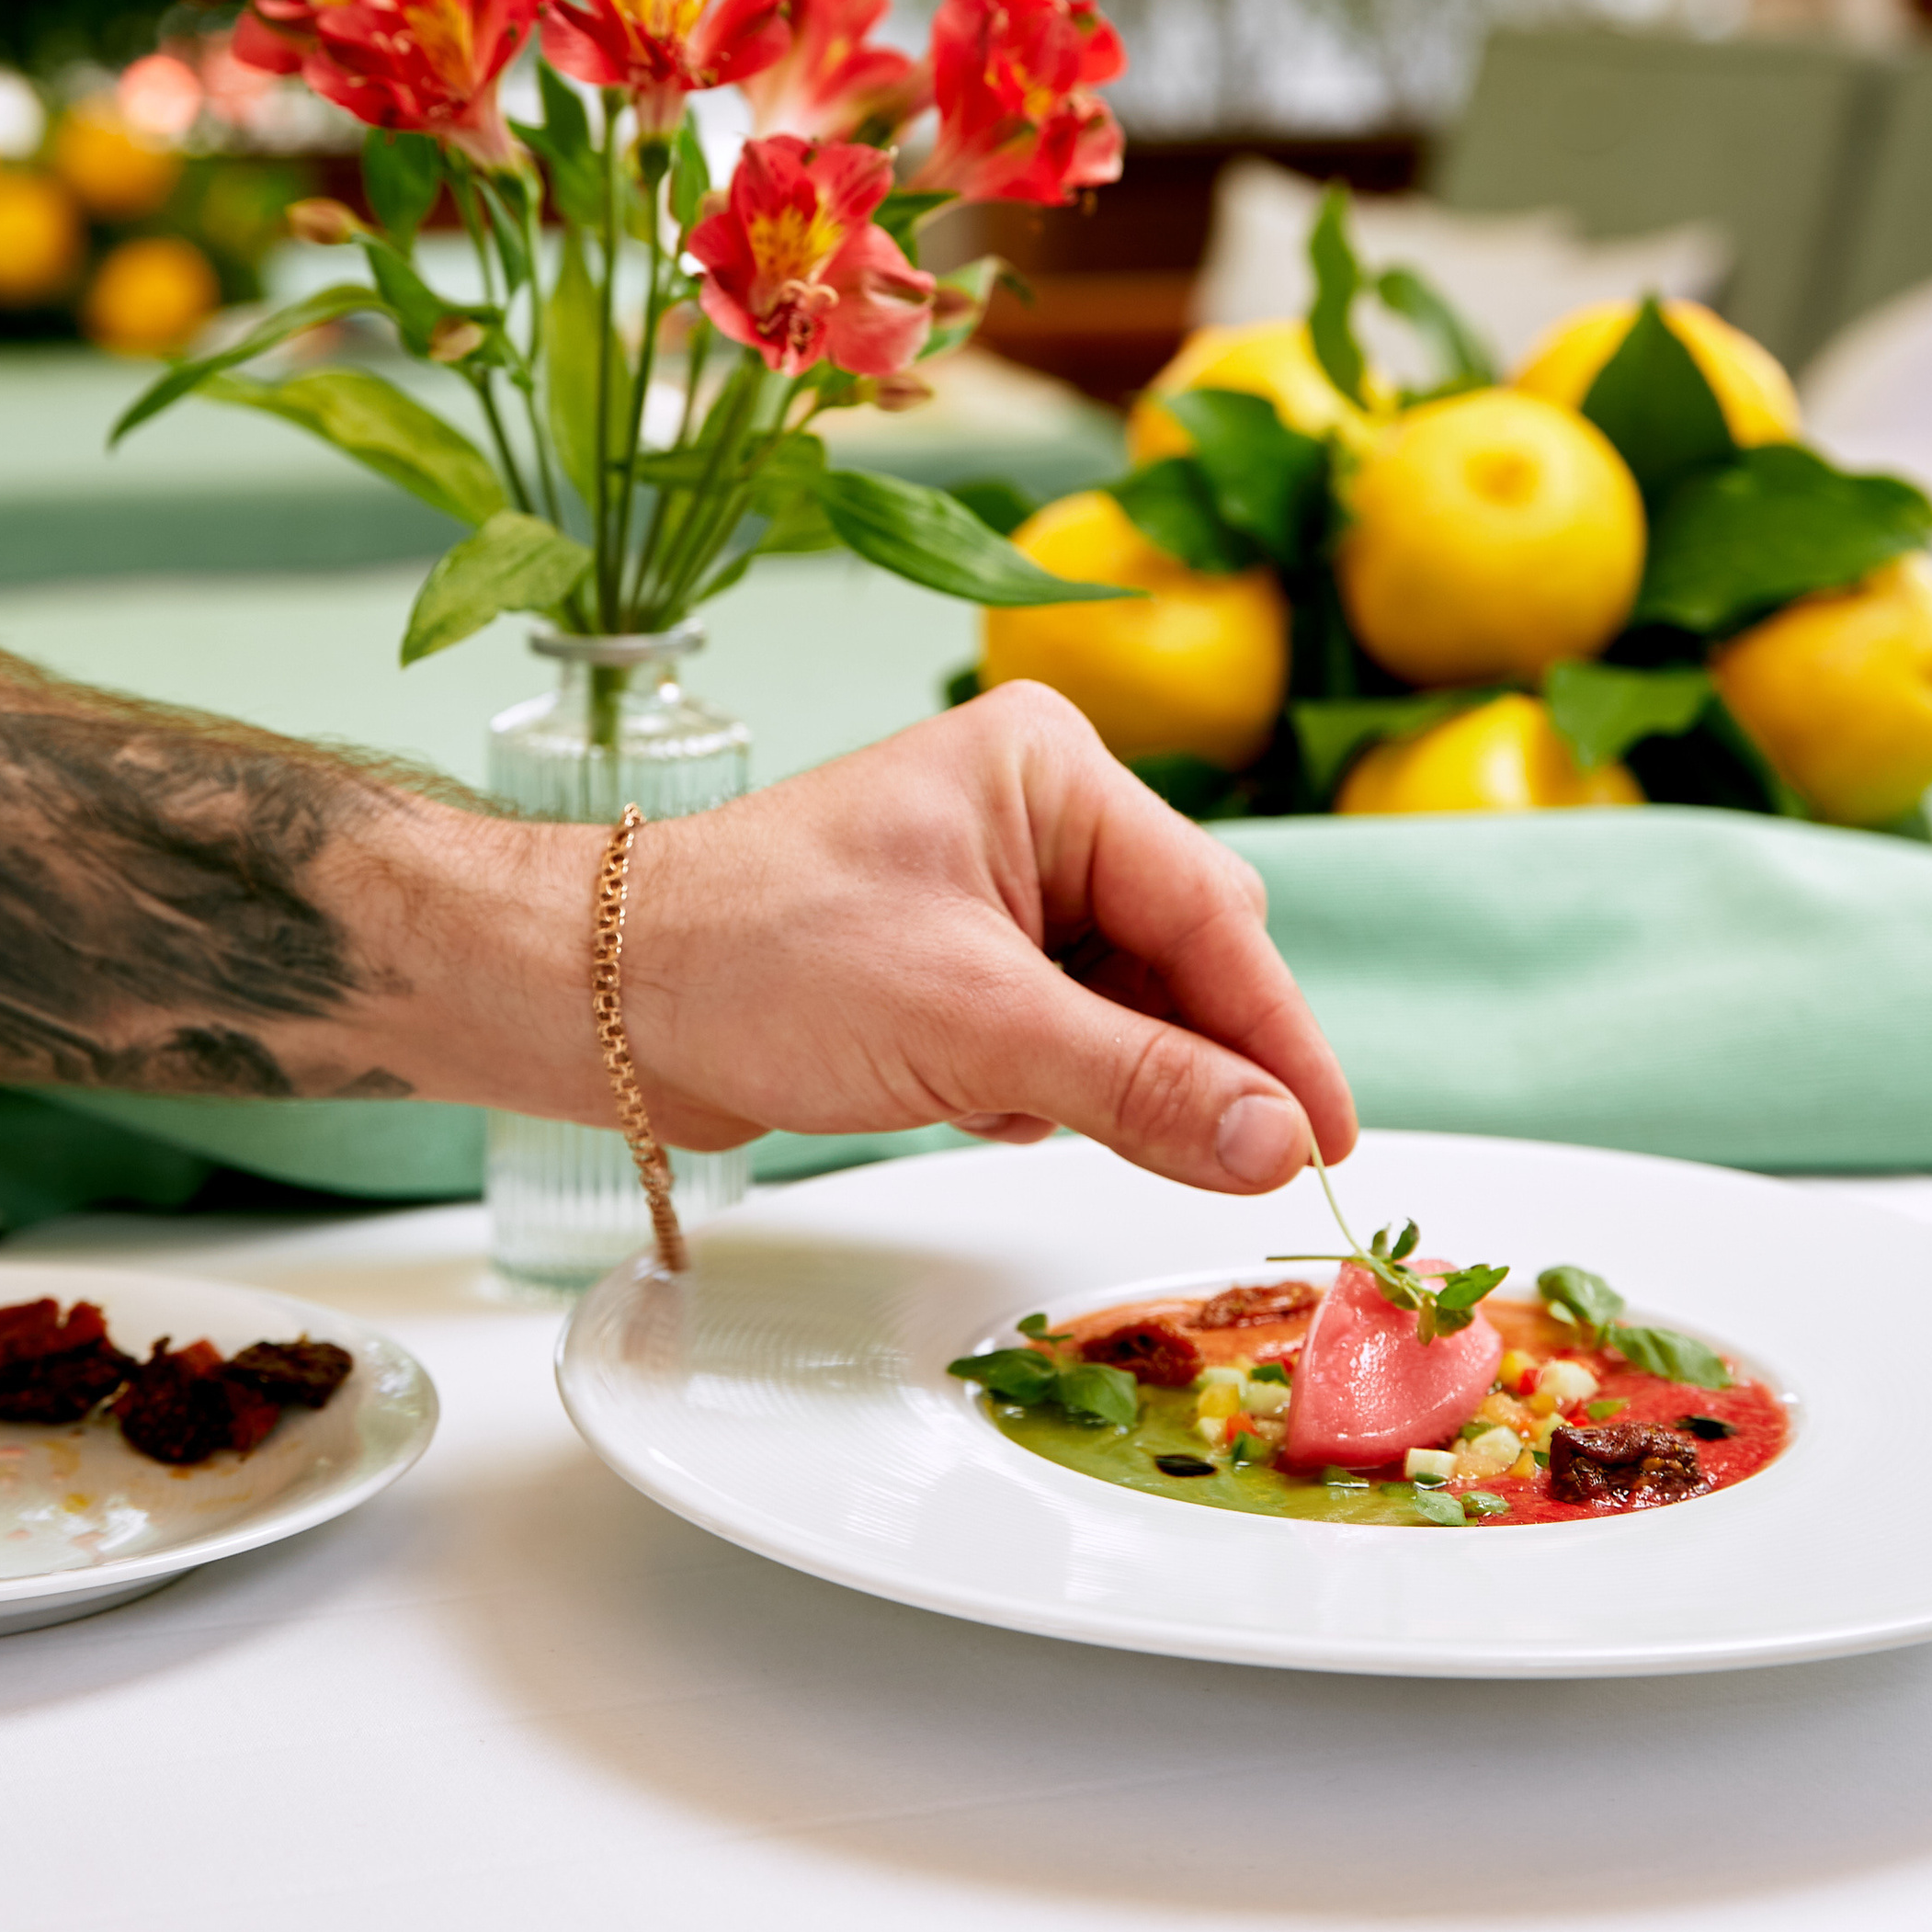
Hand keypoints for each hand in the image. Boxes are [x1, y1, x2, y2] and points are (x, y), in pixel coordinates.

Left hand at [615, 681, 1354, 1194]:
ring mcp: (997, 889)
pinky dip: (1051, 1090)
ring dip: (1111, 1081)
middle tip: (1221, 1161)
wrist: (601, 998)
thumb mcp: (973, 1026)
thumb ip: (1140, 1083)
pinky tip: (982, 1104)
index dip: (1278, 1037)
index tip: (1330, 1144)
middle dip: (1191, 1058)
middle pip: (1187, 955)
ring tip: (1030, 1109)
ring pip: (1132, 1008)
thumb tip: (1278, 1143)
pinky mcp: (961, 963)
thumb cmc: (757, 958)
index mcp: (1051, 770)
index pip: (1212, 912)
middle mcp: (1035, 814)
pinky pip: (1070, 1038)